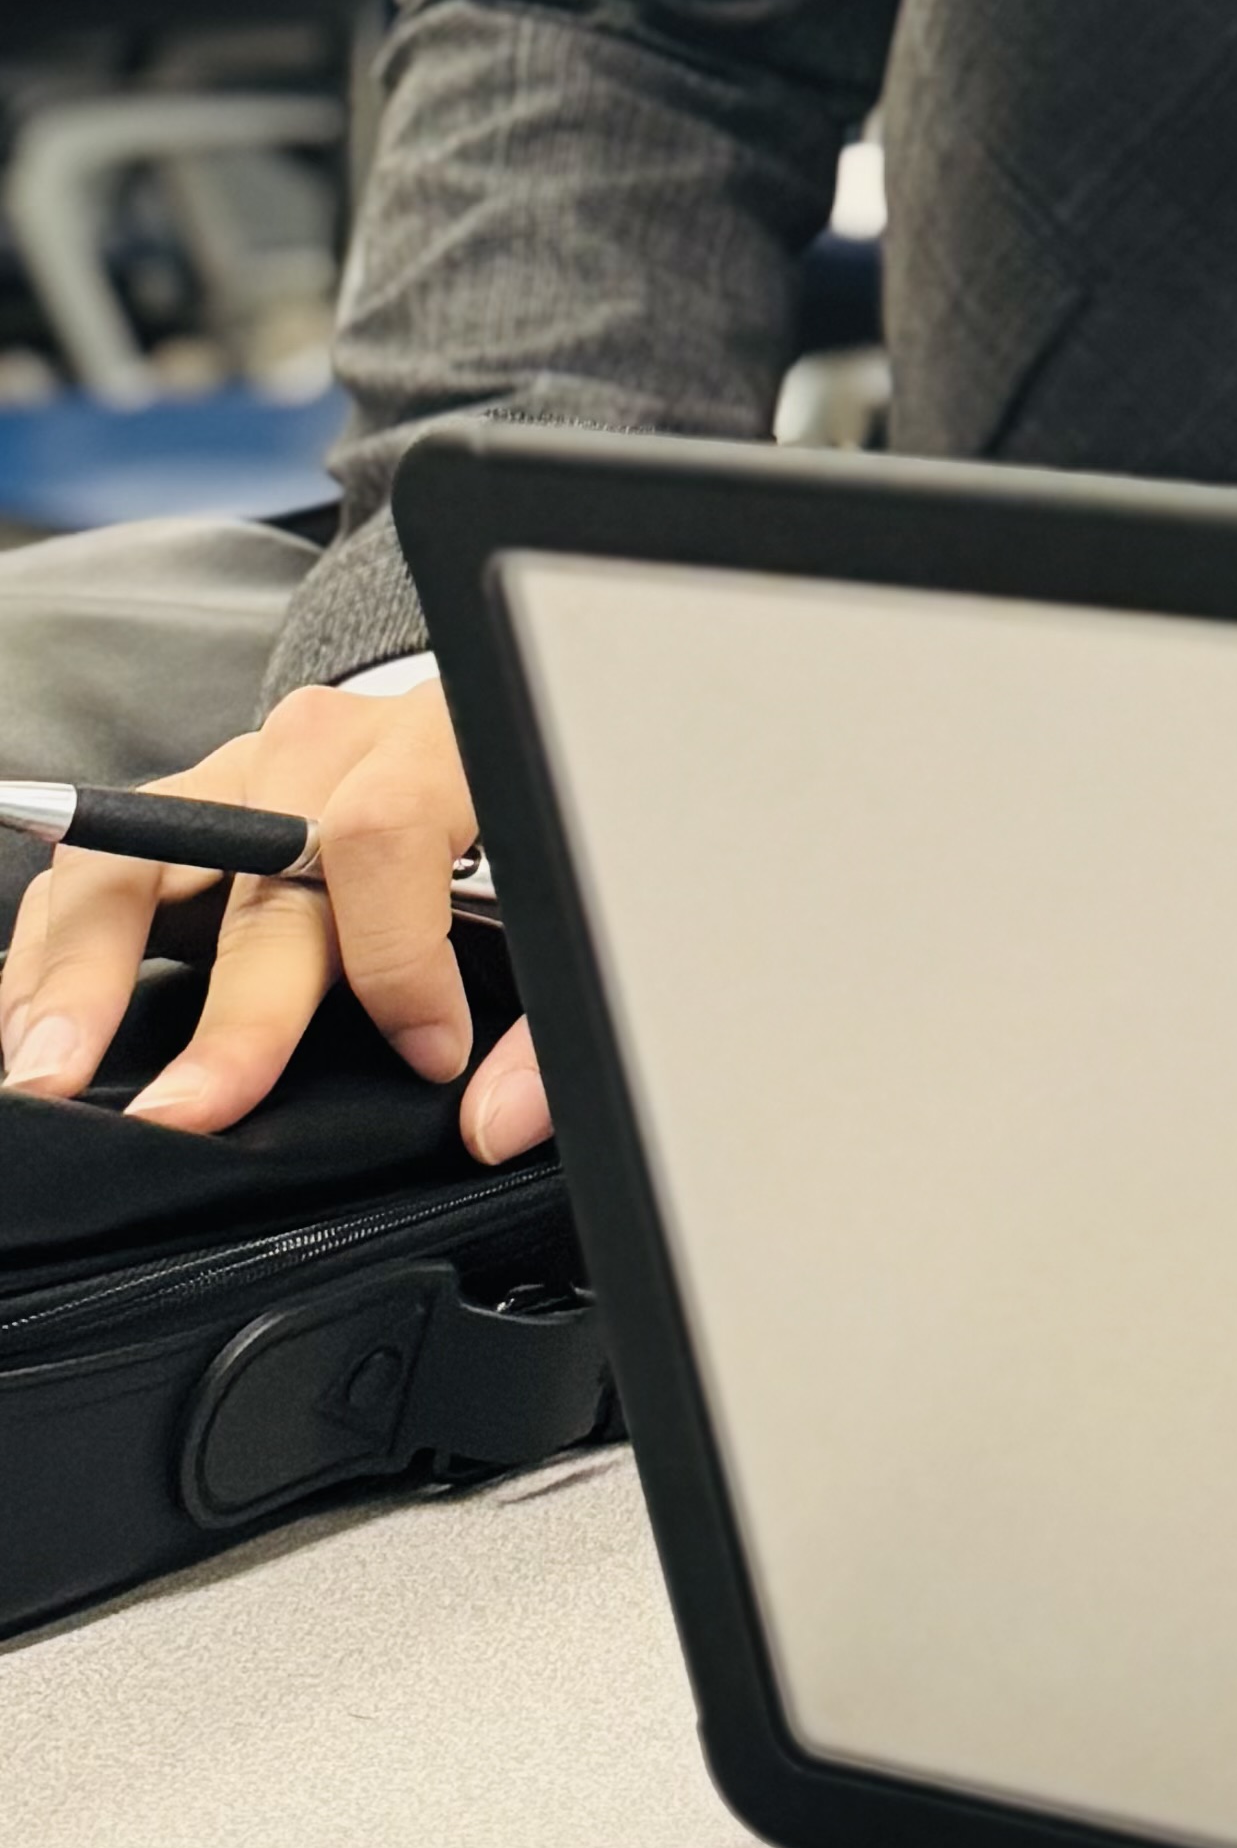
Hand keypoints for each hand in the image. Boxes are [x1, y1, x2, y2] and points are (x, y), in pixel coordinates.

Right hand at [0, 676, 550, 1163]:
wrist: (479, 726)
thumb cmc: (519, 830)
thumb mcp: (573, 902)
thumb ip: (546, 1021)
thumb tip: (494, 1120)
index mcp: (437, 746)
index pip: (387, 836)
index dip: (399, 956)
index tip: (428, 1054)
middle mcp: (324, 747)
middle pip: (255, 870)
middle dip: (225, 1010)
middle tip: (181, 1114)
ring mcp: (239, 772)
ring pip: (133, 853)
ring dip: (81, 971)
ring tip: (50, 1073)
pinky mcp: (183, 806)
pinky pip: (95, 869)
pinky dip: (53, 956)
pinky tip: (37, 1034)